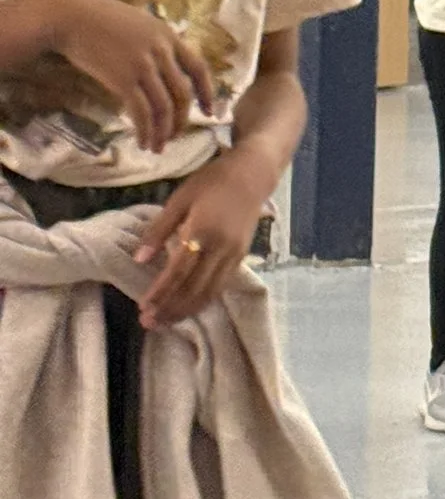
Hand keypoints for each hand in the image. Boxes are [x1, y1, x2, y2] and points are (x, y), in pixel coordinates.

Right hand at [33, 0, 216, 154]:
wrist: (70, 17)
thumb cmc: (99, 18)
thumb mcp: (140, 22)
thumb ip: (156, 43)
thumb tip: (164, 68)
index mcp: (169, 36)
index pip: (199, 68)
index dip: (207, 93)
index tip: (209, 112)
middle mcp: (162, 51)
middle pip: (183, 94)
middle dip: (181, 121)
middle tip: (174, 137)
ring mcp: (144, 66)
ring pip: (164, 108)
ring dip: (163, 132)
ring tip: (158, 147)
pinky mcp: (123, 80)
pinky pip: (142, 112)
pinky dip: (146, 131)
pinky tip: (143, 142)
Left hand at [132, 151, 268, 326]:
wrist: (252, 174)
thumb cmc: (211, 182)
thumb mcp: (179, 200)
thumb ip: (159, 230)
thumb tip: (139, 259)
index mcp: (202, 232)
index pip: (177, 272)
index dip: (160, 292)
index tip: (142, 307)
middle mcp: (221, 248)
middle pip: (194, 288)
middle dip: (171, 308)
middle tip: (149, 324)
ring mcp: (234, 255)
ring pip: (209, 292)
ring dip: (187, 310)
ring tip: (166, 322)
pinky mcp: (241, 257)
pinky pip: (221, 285)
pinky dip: (204, 301)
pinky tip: (189, 307)